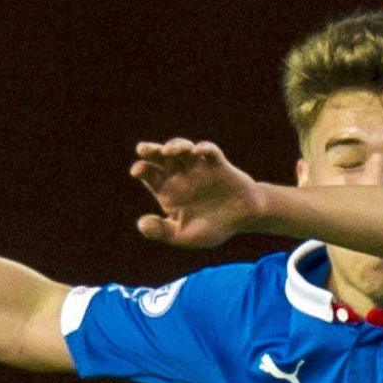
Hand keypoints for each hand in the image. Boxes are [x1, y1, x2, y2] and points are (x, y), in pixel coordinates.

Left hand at [130, 139, 266, 248]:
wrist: (246, 218)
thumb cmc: (213, 227)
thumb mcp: (185, 236)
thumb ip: (163, 232)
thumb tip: (141, 223)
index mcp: (169, 191)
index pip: (150, 175)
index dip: (141, 169)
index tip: (137, 170)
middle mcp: (182, 176)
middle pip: (162, 157)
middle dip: (151, 150)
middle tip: (142, 149)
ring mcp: (200, 169)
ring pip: (184, 149)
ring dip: (176, 146)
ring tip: (169, 151)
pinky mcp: (220, 165)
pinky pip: (210, 152)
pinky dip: (204, 149)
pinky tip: (197, 152)